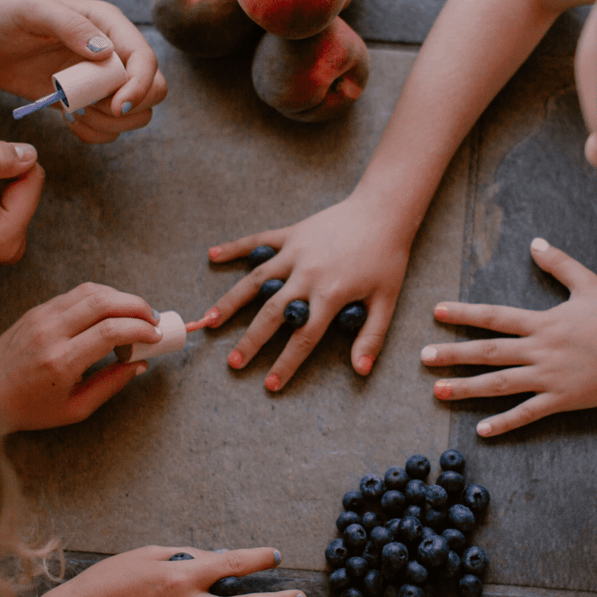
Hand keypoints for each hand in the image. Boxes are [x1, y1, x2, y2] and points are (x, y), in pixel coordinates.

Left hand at [0, 0, 167, 142]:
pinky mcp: (88, 103)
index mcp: (109, 25)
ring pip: (136, 115)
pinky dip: (95, 134)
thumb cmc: (4, 16)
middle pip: (154, 91)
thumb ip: (70, 26)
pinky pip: (110, 129)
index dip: (140, 86)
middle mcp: (113, 54)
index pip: (146, 60)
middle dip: (128, 108)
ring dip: (109, 124)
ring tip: (73, 112)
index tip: (115, 105)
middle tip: (89, 107)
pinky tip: (68, 121)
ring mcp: (102, 81)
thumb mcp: (33, 12)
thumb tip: (105, 52)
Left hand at [0, 282, 162, 431]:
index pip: (110, 331)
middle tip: (153, 319)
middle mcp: (51, 332)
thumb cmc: (28, 408)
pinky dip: (101, 297)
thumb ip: (110, 385)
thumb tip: (139, 364)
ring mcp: (41, 316)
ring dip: (121, 297)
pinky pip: (75, 294)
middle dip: (137, 306)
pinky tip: (112, 312)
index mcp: (61, 361)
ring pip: (91, 291)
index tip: (155, 337)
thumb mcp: (74, 409)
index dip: (140, 329)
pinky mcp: (37, 310)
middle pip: (104, 302)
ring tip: (136, 314)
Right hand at [205, 192, 412, 389]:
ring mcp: (295, 252)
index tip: (271, 385)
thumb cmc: (386, 258)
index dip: (287, 363)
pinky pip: (257, 241)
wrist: (383, 211)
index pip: (303, 337)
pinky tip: (212, 255)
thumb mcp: (386, 300)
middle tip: (233, 364)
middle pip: (272, 314)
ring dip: (230, 302)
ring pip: (255, 281)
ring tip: (209, 321)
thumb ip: (372, 336)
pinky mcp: (291, 234)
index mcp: (330, 294)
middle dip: (250, 341)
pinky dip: (234, 248)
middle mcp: (306, 274)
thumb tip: (360, 371)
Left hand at [422, 238, 596, 435]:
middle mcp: (539, 350)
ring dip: (467, 388)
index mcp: (542, 323)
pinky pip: (527, 414)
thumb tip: (535, 242)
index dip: (464, 313)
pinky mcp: (561, 400)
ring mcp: (548, 377)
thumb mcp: (589, 284)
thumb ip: (559, 264)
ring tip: (438, 392)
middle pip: (488, 352)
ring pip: (500, 384)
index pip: (494, 317)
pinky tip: (481, 430)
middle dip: (453, 353)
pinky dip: (505, 422)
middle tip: (423, 356)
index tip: (436, 311)